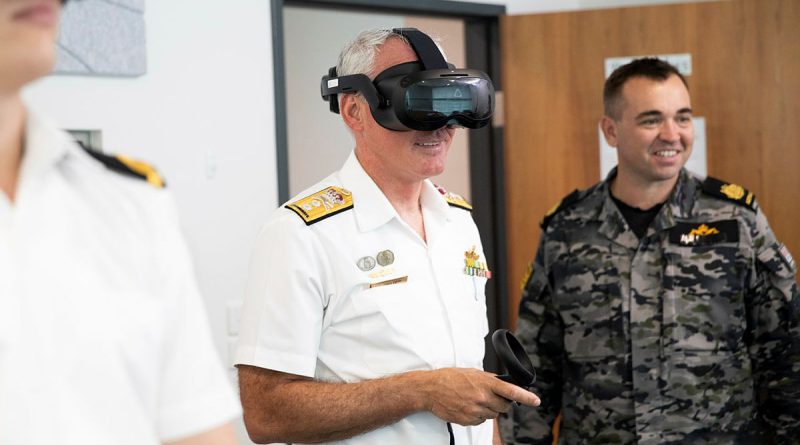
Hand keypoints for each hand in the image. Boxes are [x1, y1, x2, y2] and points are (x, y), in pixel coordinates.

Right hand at [421, 368, 539, 425]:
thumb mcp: (472, 373)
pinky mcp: (468, 420)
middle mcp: (482, 398)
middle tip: (490, 395)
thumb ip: (490, 379)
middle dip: (502, 402)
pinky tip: (468, 406)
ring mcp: (475, 410)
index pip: (511, 391)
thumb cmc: (450, 378)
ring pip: (493, 414)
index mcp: (485, 383)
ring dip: (489, 408)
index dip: (526, 397)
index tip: (536, 401)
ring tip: (474, 399)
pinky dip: (478, 415)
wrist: (431, 389)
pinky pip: (482, 421)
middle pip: (504, 406)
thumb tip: (504, 384)